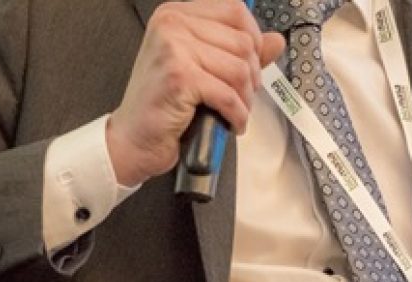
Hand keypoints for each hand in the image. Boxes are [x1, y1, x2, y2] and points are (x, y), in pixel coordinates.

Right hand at [107, 0, 285, 186]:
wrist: (134, 138)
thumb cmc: (164, 104)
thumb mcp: (203, 67)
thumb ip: (239, 51)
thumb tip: (276, 40)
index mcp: (176, 14)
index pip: (234, 10)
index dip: (254, 39)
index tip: (251, 63)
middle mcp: (172, 24)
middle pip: (242, 42)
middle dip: (251, 76)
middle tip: (241, 96)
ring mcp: (173, 48)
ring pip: (240, 69)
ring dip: (245, 98)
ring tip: (235, 111)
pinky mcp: (180, 77)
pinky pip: (229, 94)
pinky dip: (237, 114)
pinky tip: (231, 123)